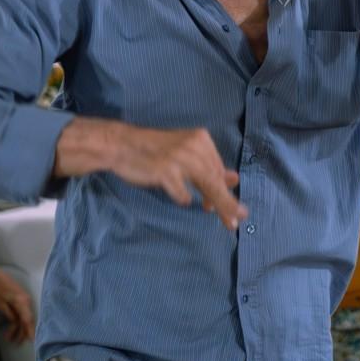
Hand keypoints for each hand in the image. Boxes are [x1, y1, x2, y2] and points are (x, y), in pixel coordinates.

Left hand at [0, 263, 34, 343]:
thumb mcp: (1, 304)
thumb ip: (9, 313)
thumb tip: (15, 322)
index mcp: (21, 302)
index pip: (27, 319)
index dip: (30, 330)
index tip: (33, 339)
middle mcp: (26, 302)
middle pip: (27, 320)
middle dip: (22, 333)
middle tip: (16, 344)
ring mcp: (25, 302)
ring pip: (24, 319)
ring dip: (17, 329)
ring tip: (9, 339)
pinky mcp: (23, 303)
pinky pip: (22, 315)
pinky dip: (16, 323)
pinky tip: (10, 330)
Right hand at [114, 126, 247, 228]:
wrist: (122, 144)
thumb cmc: (154, 152)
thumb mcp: (185, 154)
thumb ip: (207, 166)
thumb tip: (234, 179)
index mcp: (201, 139)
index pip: (218, 168)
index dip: (223, 188)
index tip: (227, 206)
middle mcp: (194, 146)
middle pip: (215, 178)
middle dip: (227, 202)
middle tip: (237, 220)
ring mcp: (180, 158)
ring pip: (207, 185)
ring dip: (219, 205)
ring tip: (229, 221)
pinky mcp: (166, 171)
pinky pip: (182, 193)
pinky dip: (183, 198)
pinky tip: (180, 198)